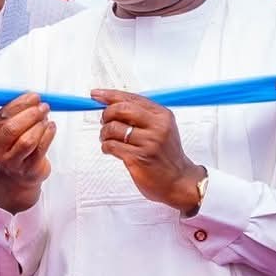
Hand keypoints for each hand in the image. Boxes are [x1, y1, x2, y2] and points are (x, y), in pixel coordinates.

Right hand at [0, 92, 54, 213]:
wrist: (18, 176)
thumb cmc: (14, 146)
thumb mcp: (6, 129)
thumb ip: (15, 113)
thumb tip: (32, 97)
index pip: (2, 115)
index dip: (19, 104)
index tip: (33, 96)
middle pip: (12, 128)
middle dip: (30, 114)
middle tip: (43, 106)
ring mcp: (11, 162)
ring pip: (27, 140)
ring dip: (39, 125)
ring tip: (46, 118)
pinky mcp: (28, 169)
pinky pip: (40, 149)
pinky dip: (48, 134)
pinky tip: (51, 127)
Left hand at [91, 90, 202, 212]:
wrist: (179, 181)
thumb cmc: (165, 154)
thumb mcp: (161, 128)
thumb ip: (140, 114)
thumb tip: (110, 102)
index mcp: (162, 115)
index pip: (131, 98)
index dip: (110, 95)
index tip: (96, 95)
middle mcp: (157, 127)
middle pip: (120, 109)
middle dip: (106, 114)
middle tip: (104, 122)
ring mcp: (148, 142)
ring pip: (113, 128)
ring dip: (104, 134)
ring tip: (108, 139)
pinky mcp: (138, 158)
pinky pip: (111, 146)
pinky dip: (106, 147)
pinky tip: (111, 150)